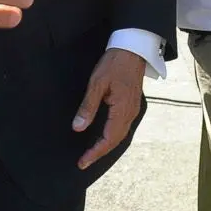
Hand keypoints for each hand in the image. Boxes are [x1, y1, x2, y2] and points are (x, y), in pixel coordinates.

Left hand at [72, 48, 145, 169]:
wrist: (133, 48)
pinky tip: (102, 137)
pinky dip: (111, 136)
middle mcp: (130, 113)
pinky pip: (122, 127)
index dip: (95, 152)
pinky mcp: (131, 105)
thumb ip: (88, 107)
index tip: (82, 162)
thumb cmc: (114, 63)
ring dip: (106, 146)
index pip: (108, 139)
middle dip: (99, 153)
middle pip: (115, 141)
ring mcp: (133, 110)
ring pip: (120, 135)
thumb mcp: (97, 83)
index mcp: (122, 110)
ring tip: (91, 153)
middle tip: (83, 162)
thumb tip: (78, 128)